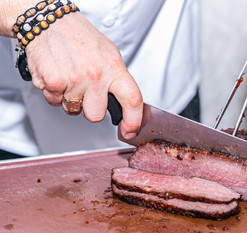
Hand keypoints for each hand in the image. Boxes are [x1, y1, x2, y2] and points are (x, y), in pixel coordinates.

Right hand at [26, 12, 142, 138]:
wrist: (50, 22)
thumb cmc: (80, 37)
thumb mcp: (109, 54)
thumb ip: (117, 79)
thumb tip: (126, 103)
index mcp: (114, 67)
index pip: (132, 99)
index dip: (133, 121)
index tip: (129, 131)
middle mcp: (95, 74)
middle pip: (95, 115)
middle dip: (90, 107)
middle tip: (86, 90)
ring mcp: (74, 80)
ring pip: (73, 111)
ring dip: (71, 100)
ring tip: (70, 79)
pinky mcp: (52, 82)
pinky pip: (55, 103)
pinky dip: (54, 94)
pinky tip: (58, 76)